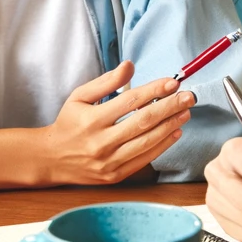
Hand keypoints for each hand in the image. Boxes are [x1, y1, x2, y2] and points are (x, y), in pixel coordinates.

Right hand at [40, 61, 193, 185]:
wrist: (51, 159)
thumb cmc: (69, 122)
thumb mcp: (80, 96)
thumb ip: (106, 81)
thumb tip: (130, 65)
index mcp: (92, 119)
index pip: (130, 101)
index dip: (154, 90)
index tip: (173, 82)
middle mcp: (101, 142)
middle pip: (143, 121)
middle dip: (170, 107)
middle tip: (189, 97)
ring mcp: (108, 161)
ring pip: (147, 141)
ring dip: (170, 125)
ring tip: (186, 112)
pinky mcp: (115, 175)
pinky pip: (144, 159)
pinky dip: (162, 145)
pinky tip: (175, 132)